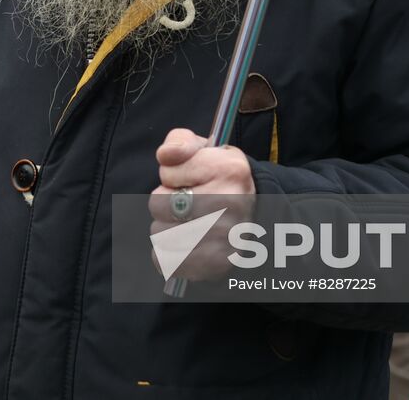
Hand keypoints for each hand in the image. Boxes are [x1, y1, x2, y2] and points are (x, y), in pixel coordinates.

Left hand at [148, 128, 255, 280]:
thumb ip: (179, 143)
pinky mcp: (215, 265)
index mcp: (229, 169)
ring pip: (159, 234)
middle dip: (165, 202)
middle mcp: (231, 203)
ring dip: (165, 227)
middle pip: (158, 204)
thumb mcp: (203, 149)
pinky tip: (184, 244)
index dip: (171, 174)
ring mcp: (225, 237)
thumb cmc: (217, 178)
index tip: (189, 178)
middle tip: (185, 202)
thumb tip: (165, 155)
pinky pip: (166, 261)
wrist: (250, 214)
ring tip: (187, 222)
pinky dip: (167, 254)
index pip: (167, 172)